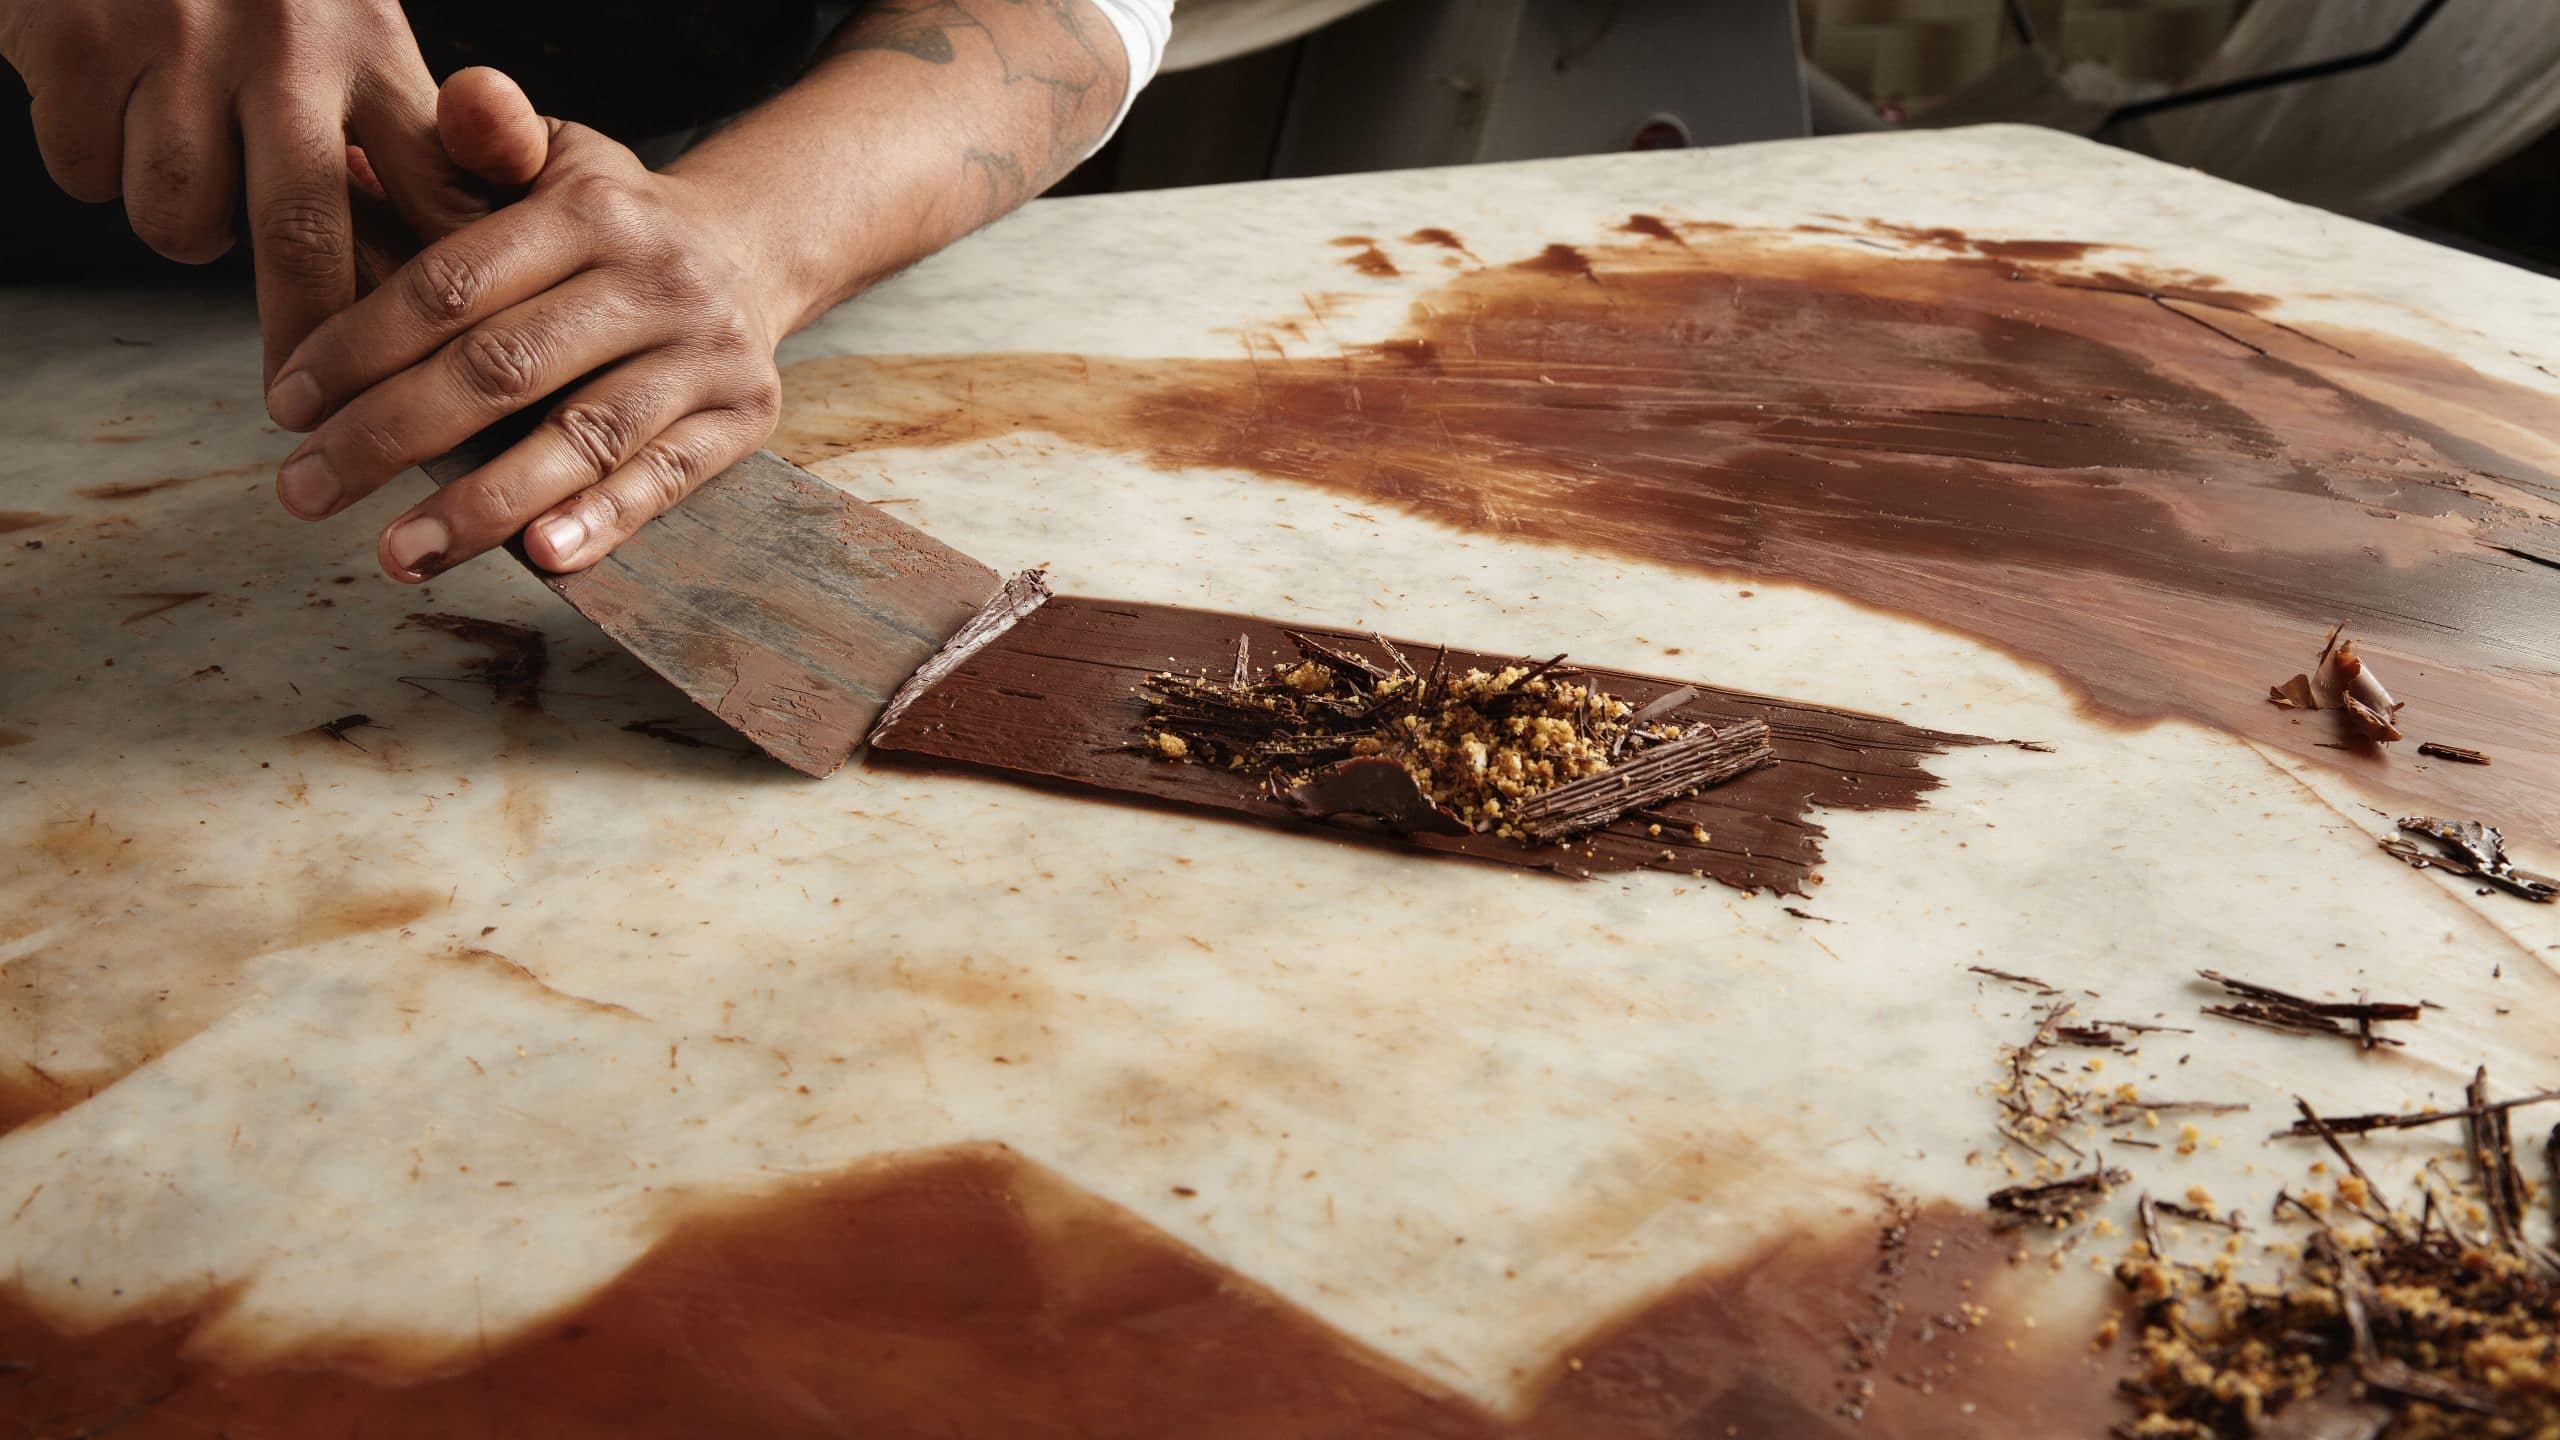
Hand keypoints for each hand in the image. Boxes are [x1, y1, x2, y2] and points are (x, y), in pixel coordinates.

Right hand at [0, 0, 494, 383]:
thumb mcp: (343, 27)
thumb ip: (395, 130)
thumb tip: (451, 272)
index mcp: (368, 43)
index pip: (430, 190)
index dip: (438, 296)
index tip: (441, 380)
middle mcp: (284, 41)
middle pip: (304, 236)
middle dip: (308, 341)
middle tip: (302, 409)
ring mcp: (175, 38)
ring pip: (179, 218)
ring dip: (179, 225)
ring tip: (184, 167)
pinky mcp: (75, 38)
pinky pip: (90, 174)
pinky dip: (93, 164)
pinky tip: (108, 107)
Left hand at [267, 70, 783, 581]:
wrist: (750, 249)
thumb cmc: (609, 218)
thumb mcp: (549, 154)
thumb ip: (480, 136)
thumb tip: (396, 130)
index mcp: (591, 208)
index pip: (455, 285)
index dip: (361, 347)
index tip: (287, 405)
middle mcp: (657, 278)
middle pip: (505, 368)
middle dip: (392, 436)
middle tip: (305, 490)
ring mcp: (705, 352)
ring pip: (581, 437)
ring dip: (483, 504)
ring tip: (395, 553)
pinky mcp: (742, 416)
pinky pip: (664, 480)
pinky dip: (602, 522)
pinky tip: (539, 560)